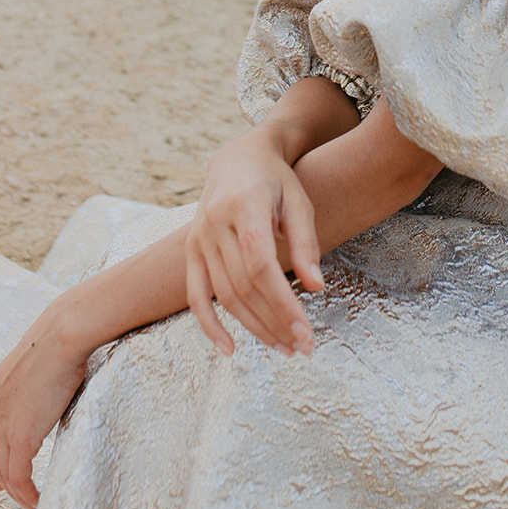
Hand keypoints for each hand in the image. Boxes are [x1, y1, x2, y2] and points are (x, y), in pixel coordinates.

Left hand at [0, 300, 88, 508]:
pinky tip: (36, 501)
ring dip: (17, 493)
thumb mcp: (33, 368)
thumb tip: (48, 393)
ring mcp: (2, 426)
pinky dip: (26, 495)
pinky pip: (19, 478)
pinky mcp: (20, 438)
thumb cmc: (58, 342)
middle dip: (1, 479)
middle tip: (16, 494)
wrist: (62, 335)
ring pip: (4, 473)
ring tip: (30, 503)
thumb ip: (31, 388)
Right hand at [185, 129, 324, 357]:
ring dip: (253, 327)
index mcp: (245, 204)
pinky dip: (209, 324)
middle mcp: (215, 221)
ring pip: (224, 294)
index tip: (306, 332)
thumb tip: (316, 287)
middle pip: (244, 285)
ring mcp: (198, 237)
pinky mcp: (191, 250)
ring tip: (283, 347)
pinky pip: (195, 294)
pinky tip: (230, 349)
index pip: (261, 264)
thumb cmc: (276, 181)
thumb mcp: (299, 202)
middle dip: (275, 321)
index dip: (282, 302)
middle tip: (302, 347)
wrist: (240, 158)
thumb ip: (306, 243)